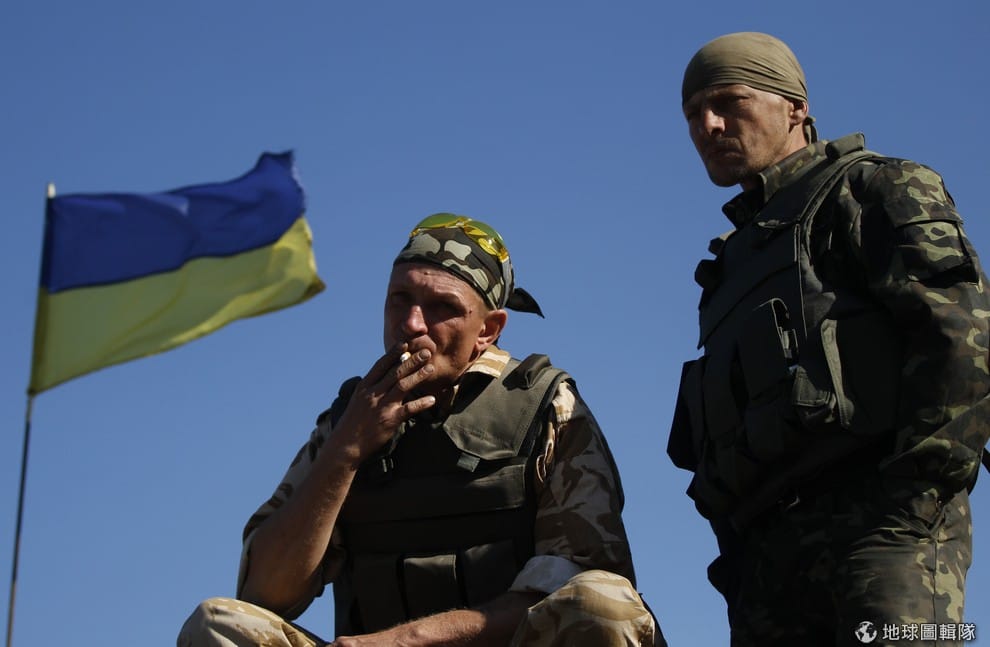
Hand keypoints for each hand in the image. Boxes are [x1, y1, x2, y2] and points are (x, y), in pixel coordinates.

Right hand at [332, 345, 436, 461]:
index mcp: (364, 387)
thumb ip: (371, 389)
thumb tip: (384, 377)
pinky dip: (421, 403)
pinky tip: (432, 399)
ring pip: (403, 386)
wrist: (346, 445)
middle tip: (426, 352)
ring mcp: (381, 406)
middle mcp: (373, 394)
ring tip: (430, 369)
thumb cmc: (353, 423)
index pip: (381, 366)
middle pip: (395, 372)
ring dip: (418, 376)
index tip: (405, 344)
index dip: (393, 354)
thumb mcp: (358, 401)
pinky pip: (409, 409)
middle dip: (412, 360)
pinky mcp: (389, 420)